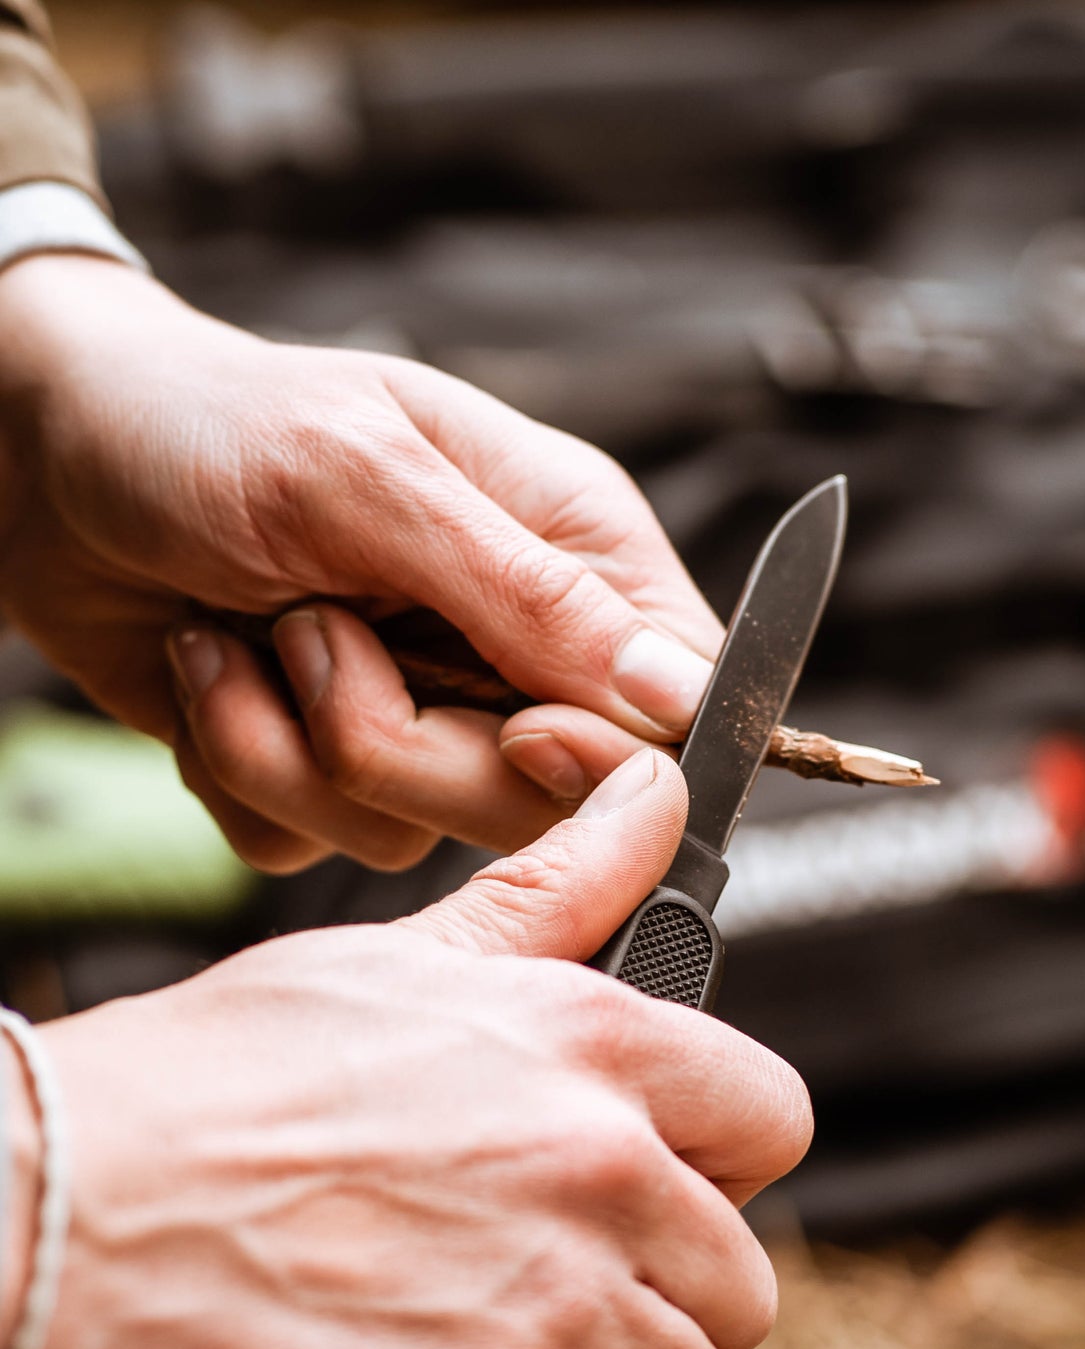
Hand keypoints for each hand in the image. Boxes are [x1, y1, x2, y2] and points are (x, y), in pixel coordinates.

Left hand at [0, 255, 720, 872]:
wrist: (48, 459)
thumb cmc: (212, 423)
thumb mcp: (371, 478)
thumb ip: (532, 593)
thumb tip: (679, 694)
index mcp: (568, 556)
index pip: (672, 704)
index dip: (610, 753)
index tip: (513, 729)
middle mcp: (509, 649)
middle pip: (540, 797)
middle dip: (404, 741)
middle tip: (317, 635)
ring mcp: (422, 715)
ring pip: (412, 832)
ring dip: (295, 744)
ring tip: (249, 630)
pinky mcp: (329, 768)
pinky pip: (310, 845)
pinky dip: (239, 770)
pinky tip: (213, 673)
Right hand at [4, 750, 810, 1348]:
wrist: (68, 1219)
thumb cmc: (226, 1083)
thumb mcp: (411, 955)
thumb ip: (568, 879)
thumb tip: (654, 789)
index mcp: (592, 1047)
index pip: (773, 1115)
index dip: (728, 1151)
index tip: (675, 1170)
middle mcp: (598, 1177)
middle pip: (738, 1277)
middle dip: (671, 1282)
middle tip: (567, 1272)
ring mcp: (554, 1325)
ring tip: (509, 1339)